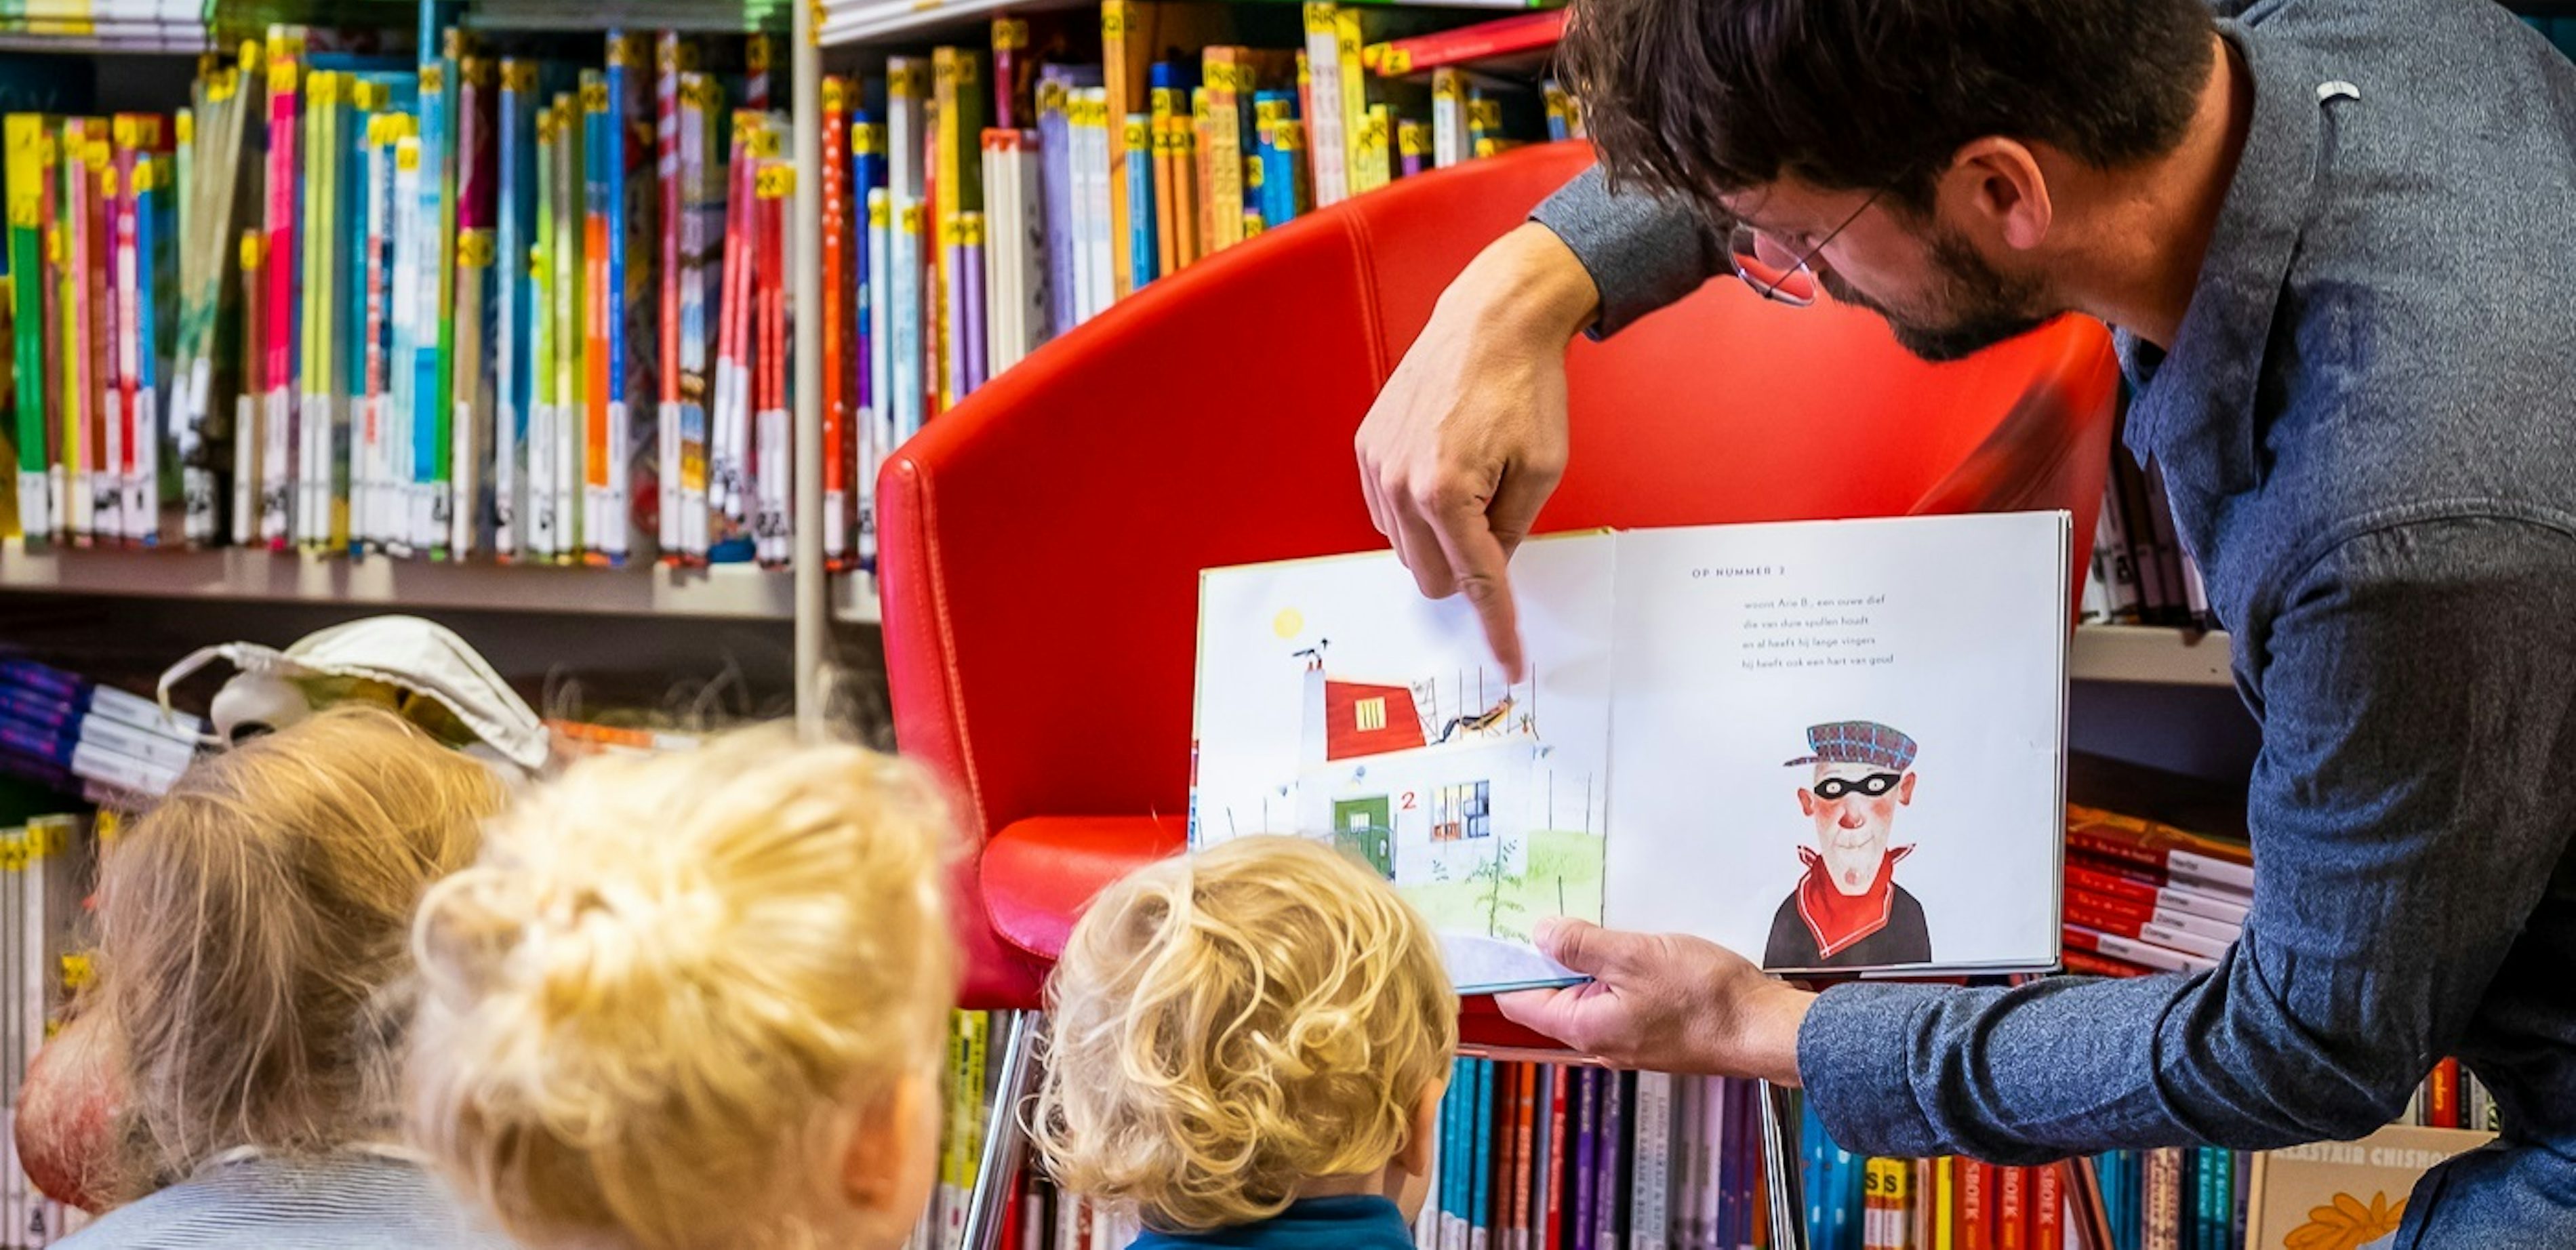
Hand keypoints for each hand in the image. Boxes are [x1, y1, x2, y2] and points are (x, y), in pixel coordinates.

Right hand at [1356, 223, 1599, 680]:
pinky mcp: (1367, 449)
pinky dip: (1418, 510)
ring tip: (1473, 481)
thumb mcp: (1542, 469)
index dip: (1497, 627)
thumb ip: (1515, 530)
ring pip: (1408, 549)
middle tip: (1501, 522)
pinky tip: (1446, 472)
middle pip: (1434, 577)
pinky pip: (1388, 513)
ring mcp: (1377, 466)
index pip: (1477, 583)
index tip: (1508, 661)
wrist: (1492, 320)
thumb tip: (1493, 567)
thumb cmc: (1523, 385)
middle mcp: (1401, 483)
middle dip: (1469, 568)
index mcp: (1448, 492)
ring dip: (1442, 537)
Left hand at [1496, 917, 1814, 1084]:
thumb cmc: (1707, 999)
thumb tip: (1540, 935)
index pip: (1518, 1001)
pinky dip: (1611, 970)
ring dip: (1583, 960)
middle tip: (1545, 912)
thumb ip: (1582, 945)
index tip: (1500, 931)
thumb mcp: (1636, 956)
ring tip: (1588, 922)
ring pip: (1585, 993)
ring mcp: (1625, 1037)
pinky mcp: (1649, 1028)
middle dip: (1546, 955)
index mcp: (1584, 1028)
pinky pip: (1614, 997)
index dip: (1504, 965)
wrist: (1762, 1027)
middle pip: (1550, 996)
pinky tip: (1625, 945)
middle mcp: (1599, 1041)